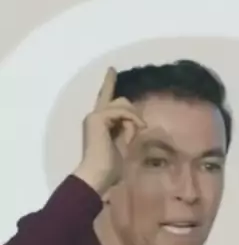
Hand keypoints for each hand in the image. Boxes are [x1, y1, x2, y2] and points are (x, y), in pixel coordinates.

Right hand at [73, 67, 145, 196]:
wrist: (97, 175)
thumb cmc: (110, 168)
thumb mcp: (122, 146)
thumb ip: (127, 132)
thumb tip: (136, 124)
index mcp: (100, 123)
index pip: (106, 98)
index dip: (109, 83)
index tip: (112, 69)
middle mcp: (95, 116)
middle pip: (121, 100)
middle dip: (133, 115)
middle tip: (135, 133)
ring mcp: (95, 116)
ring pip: (123, 104)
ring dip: (132, 121)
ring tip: (130, 138)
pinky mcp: (97, 118)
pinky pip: (121, 112)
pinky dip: (129, 122)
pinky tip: (130, 136)